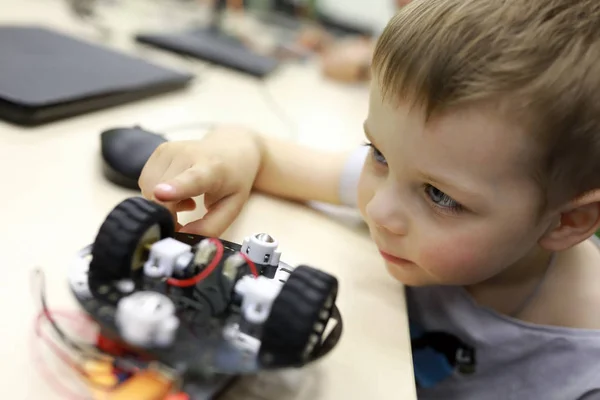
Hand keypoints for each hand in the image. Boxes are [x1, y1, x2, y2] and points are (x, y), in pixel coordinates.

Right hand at [138, 126, 262, 236]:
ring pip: (149, 190)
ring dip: (163, 204)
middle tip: (186, 218)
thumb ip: (209, 227)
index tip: (161, 194)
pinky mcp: (159, 151)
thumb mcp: (232, 207)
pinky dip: (157, 193)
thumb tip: (181, 237)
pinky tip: (177, 191)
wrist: (231, 149)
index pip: (192, 179)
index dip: (175, 188)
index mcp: (212, 170)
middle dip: (167, 215)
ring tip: (185, 200)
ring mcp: (171, 150)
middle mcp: (188, 154)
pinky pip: (146, 182)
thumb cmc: (233, 180)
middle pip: (161, 195)